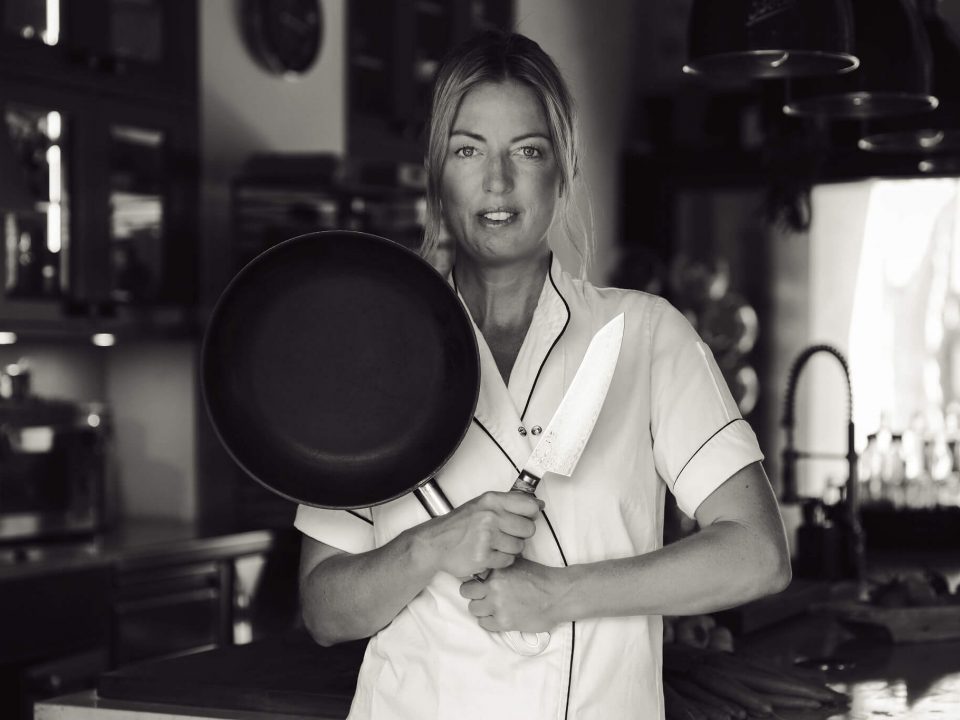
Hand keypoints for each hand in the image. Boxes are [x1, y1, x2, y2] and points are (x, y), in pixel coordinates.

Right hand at [414, 491, 541, 578]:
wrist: (436, 543)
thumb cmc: (461, 524)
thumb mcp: (483, 504)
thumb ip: (510, 502)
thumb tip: (539, 504)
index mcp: (492, 500)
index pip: (529, 506)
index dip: (531, 515)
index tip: (524, 518)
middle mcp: (490, 516)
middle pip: (528, 529)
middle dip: (520, 535)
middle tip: (506, 535)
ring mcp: (486, 537)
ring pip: (519, 547)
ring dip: (510, 549)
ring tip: (496, 545)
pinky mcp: (483, 557)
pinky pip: (508, 561)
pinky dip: (501, 561)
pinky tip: (490, 554)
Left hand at [459, 557, 561, 632]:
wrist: (558, 595)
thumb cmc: (540, 577)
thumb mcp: (517, 562)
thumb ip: (499, 565)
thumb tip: (484, 566)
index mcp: (496, 570)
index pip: (470, 574)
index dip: (474, 579)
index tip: (478, 583)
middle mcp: (494, 586)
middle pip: (466, 592)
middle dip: (474, 593)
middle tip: (483, 595)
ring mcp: (498, 605)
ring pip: (473, 609)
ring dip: (481, 608)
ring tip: (492, 607)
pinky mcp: (504, 622)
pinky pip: (484, 624)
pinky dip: (489, 621)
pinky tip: (498, 616)